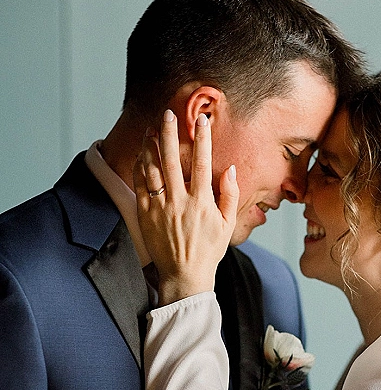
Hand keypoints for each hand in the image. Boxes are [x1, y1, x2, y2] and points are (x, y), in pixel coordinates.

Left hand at [134, 110, 238, 304]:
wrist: (184, 274)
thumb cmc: (208, 250)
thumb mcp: (227, 225)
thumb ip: (229, 195)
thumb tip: (230, 169)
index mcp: (201, 202)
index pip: (202, 163)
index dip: (202, 139)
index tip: (202, 121)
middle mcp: (179, 202)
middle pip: (172, 159)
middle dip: (170, 133)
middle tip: (168, 114)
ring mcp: (160, 207)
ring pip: (153, 169)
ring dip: (151, 147)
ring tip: (151, 129)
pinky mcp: (146, 214)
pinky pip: (141, 185)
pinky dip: (141, 167)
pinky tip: (142, 155)